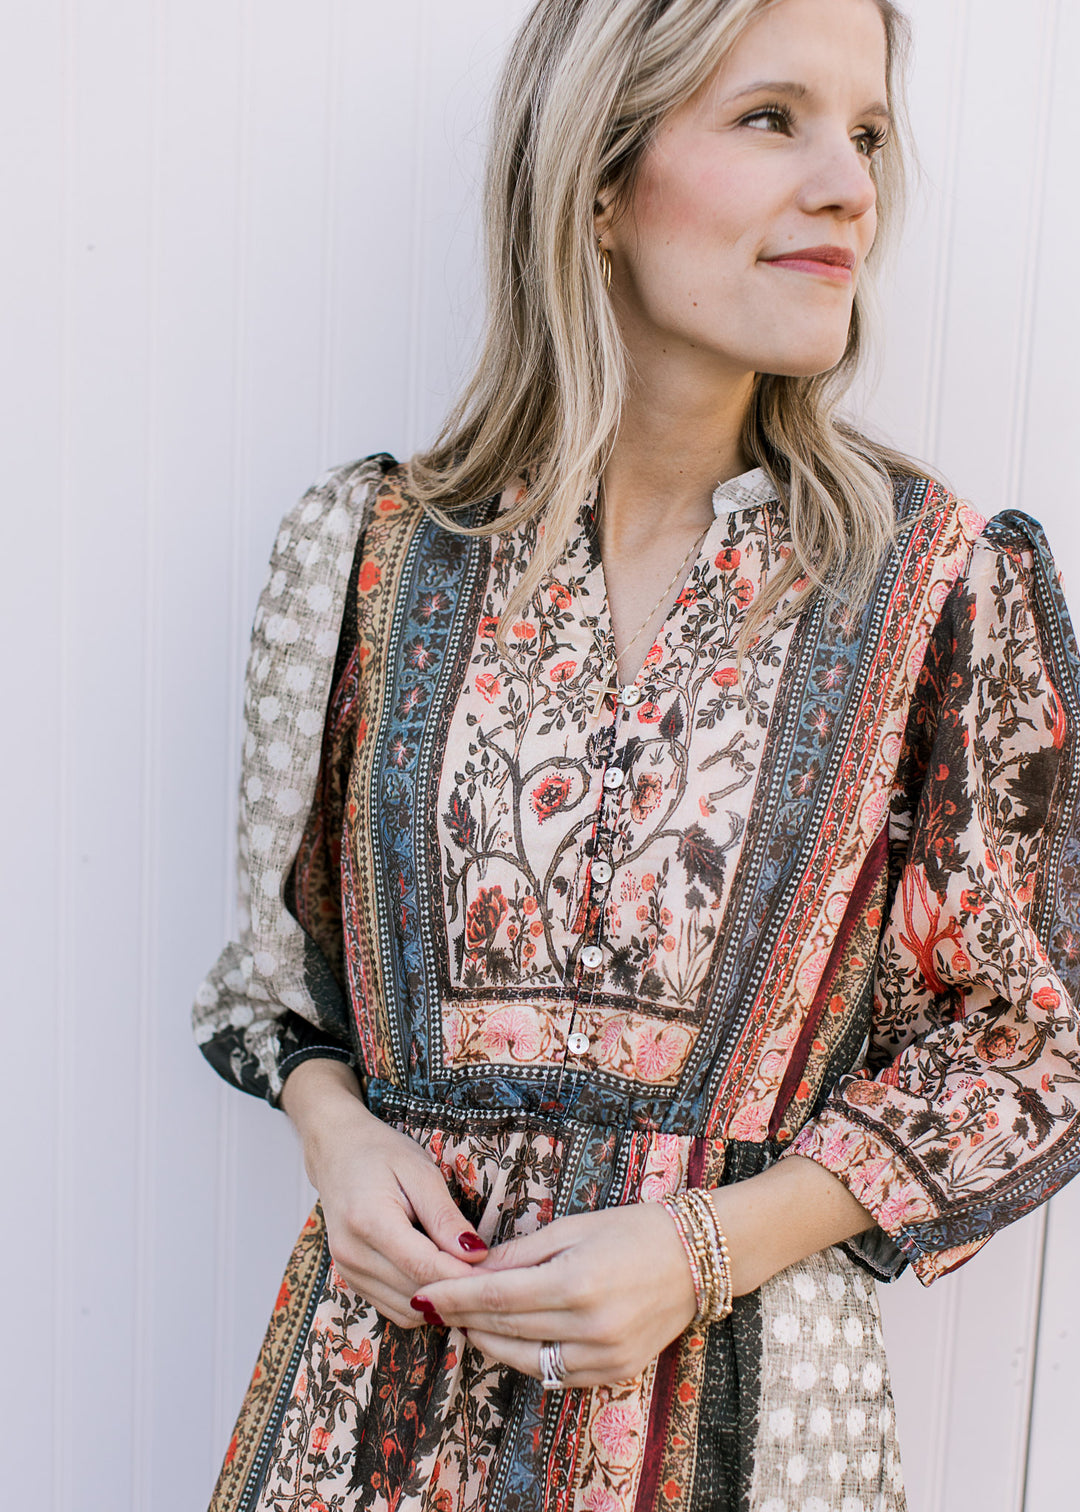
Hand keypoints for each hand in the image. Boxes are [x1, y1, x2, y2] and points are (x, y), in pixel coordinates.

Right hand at [280, 1060, 486, 1328]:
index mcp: (368, 1220)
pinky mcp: (352, 1281)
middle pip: (417, 1292)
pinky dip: (424, 1303)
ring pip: (407, 1310)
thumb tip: (475, 1254)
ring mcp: (348, 1272)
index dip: (467, 1277)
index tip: (501, 1275)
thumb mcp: (420, 1171)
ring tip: (475, 1282)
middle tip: (497, 1279)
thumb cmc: (381, 1153)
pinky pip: (395, 1309)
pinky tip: (445, 1282)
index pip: (425, 1266)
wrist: (336, 1153)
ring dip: (443, 1303)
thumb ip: (445, 1216)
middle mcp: (352, 1254)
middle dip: (460, 1292)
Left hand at [416, 1203, 697, 1387]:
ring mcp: (604, 1357)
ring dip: (488, 1342)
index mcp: (578, 1283)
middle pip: (506, 1327)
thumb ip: (521, 1254)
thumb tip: (472, 1268)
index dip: (455, 1297)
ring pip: (525, 1360)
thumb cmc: (635, 1229)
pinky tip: (507, 1341)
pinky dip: (526, 1358)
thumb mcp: (574, 1228)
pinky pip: (555, 1374)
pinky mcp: (614, 1373)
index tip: (424, 1293)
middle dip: (463, 1317)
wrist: (699, 1258)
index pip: (497, 1296)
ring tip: (463, 1324)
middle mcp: (590, 1327)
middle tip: (432, 1306)